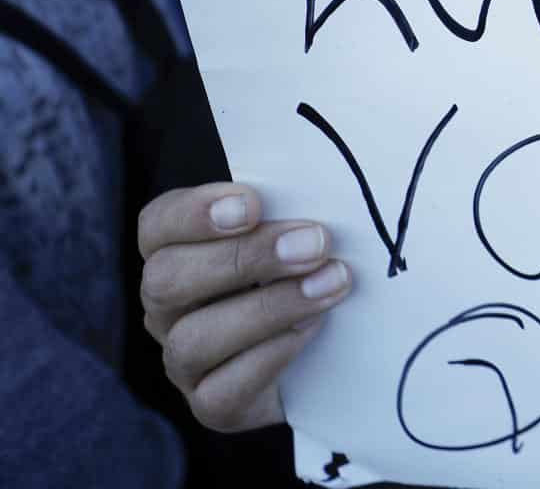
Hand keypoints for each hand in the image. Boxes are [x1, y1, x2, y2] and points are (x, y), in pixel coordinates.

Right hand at [137, 182, 351, 430]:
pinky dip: (272, 356)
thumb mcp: (297, 233)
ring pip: (193, 338)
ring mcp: (183, 360)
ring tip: (330, 285)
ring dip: (269, 308)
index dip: (194, 213)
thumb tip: (322, 185)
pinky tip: (313, 330)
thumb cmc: (307, 270)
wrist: (329, 350)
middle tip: (314, 242)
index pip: (157, 225)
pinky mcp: (212, 406)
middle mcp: (167, 307)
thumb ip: (292, 210)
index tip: (252, 203)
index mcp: (176, 252)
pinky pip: (221, 391)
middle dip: (245, 257)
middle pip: (167, 279)